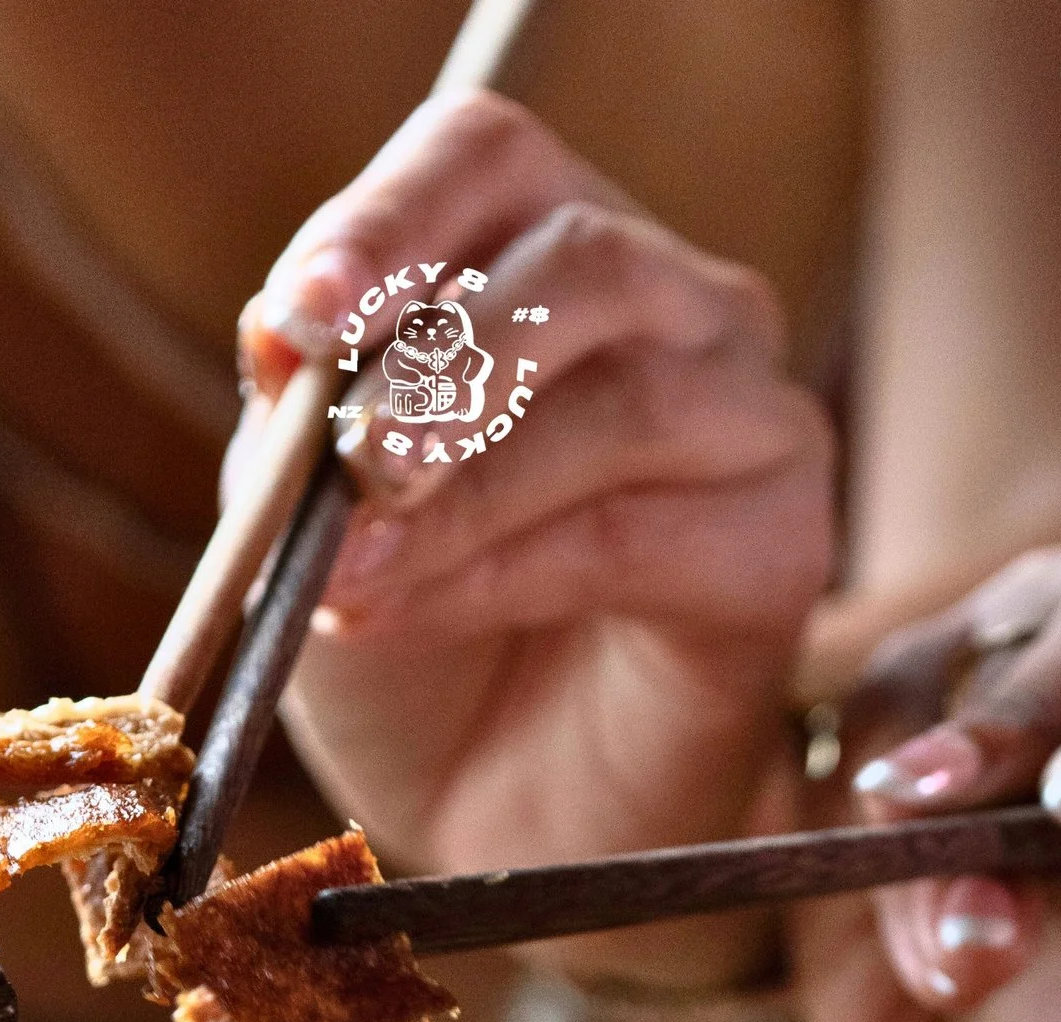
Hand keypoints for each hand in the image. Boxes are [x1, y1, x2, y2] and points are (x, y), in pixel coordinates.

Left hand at [240, 90, 831, 976]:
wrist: (497, 823)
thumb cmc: (416, 655)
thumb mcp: (314, 525)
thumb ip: (299, 427)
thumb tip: (280, 333)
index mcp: (547, 254)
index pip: (489, 158)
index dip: (392, 220)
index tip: (302, 315)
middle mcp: (672, 308)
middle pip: (581, 254)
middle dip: (446, 360)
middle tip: (354, 463)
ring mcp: (745, 420)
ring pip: (624, 400)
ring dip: (469, 491)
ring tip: (358, 579)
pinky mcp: (780, 546)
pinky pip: (644, 532)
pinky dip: (510, 573)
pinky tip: (421, 616)